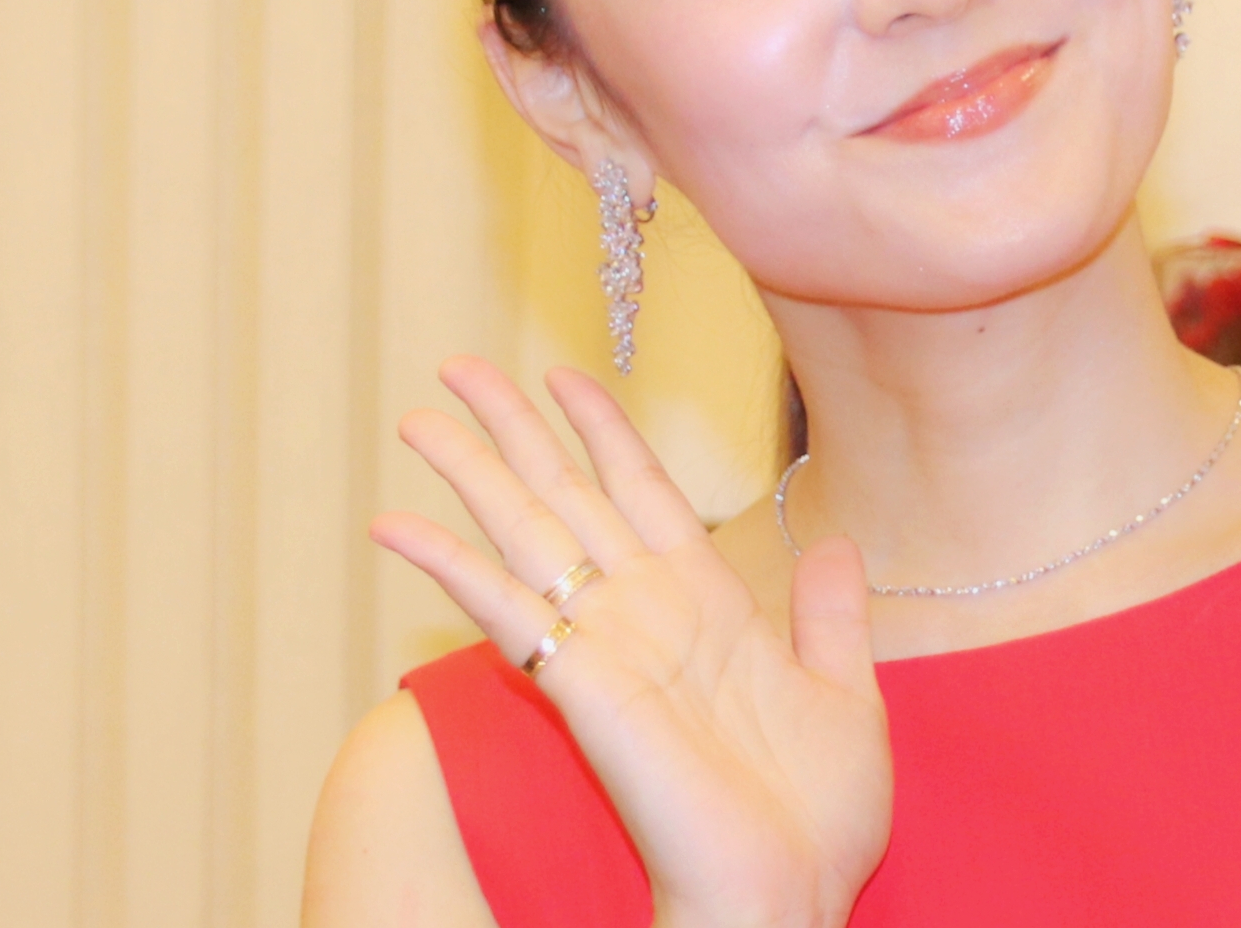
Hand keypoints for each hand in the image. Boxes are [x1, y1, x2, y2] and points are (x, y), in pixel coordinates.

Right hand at [375, 359, 892, 927]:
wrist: (791, 892)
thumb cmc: (815, 819)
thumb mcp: (845, 695)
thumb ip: (831, 617)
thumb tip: (836, 545)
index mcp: (708, 604)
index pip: (642, 491)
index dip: (602, 429)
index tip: (565, 374)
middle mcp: (647, 611)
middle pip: (566, 494)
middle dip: (513, 427)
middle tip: (457, 366)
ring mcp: (609, 643)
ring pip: (527, 533)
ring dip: (471, 472)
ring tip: (417, 417)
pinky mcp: (581, 684)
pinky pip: (505, 609)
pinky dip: (449, 563)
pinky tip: (395, 525)